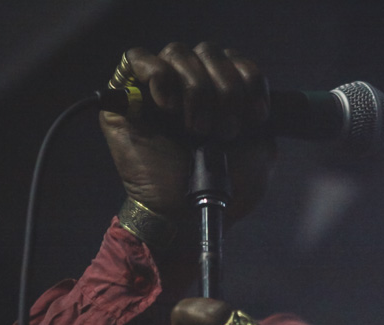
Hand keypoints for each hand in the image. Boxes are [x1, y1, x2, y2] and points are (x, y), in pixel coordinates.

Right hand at [100, 42, 275, 221]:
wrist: (188, 214)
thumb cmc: (224, 189)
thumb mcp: (259, 150)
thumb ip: (259, 114)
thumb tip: (257, 93)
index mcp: (219, 95)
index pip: (234, 59)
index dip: (248, 79)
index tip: (256, 115)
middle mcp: (188, 87)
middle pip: (208, 50)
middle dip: (225, 88)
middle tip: (225, 129)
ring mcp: (156, 90)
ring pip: (177, 51)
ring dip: (197, 88)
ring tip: (198, 128)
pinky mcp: (124, 98)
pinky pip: (137, 57)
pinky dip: (159, 76)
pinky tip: (169, 106)